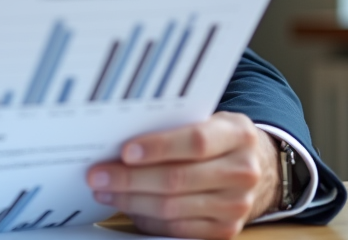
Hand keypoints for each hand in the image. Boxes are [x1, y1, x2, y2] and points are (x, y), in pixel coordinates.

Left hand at [86, 111, 280, 239]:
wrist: (250, 166)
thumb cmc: (214, 138)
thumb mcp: (205, 119)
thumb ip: (173, 125)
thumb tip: (118, 137)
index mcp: (238, 135)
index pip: (195, 142)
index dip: (158, 147)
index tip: (125, 151)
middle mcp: (243, 171)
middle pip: (177, 179)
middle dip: (129, 178)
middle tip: (97, 175)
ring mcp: (237, 205)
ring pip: (172, 207)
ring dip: (130, 200)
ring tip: (104, 191)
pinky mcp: (226, 229)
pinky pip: (177, 228)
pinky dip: (146, 218)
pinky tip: (127, 206)